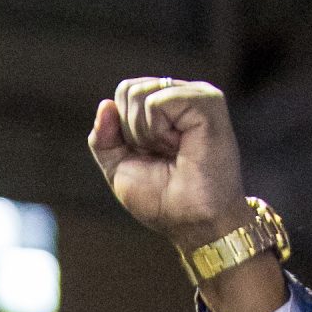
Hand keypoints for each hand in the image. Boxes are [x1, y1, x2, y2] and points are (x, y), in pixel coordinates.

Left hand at [88, 79, 250, 246]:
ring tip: (173, 151)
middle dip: (132, 132)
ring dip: (145, 134)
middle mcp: (180, 95)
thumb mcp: (120, 168)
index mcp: (164, 106)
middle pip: (127, 90)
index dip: (122, 130)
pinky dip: (158, 131)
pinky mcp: (207, 100)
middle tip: (162, 155)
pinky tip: (180, 146)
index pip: (124, 94)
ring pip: (139, 95)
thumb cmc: (163, 199)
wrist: (192, 222)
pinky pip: (157, 102)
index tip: (148, 155)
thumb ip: (105, 139)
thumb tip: (105, 105)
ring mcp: (195, 95)